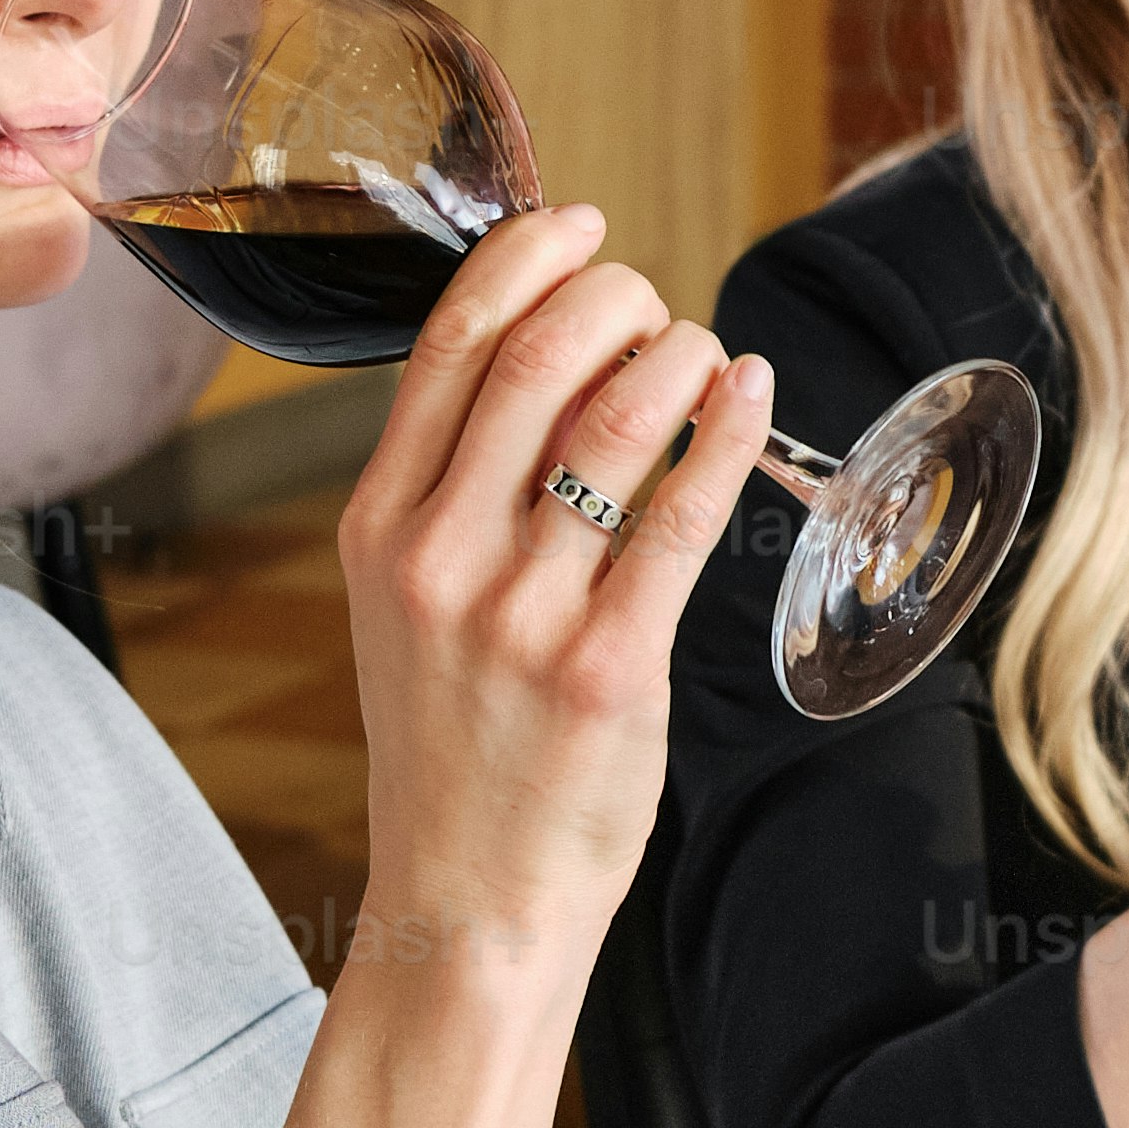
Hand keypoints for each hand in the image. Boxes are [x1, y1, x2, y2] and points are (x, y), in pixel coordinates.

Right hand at [330, 204, 775, 974]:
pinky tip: (751, 394)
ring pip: (617, 418)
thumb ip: (453, 497)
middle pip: (541, 356)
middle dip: (618, 294)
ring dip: (680, 355)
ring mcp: (522, 613)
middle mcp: (440, 558)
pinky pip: (681, 512)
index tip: (581, 226)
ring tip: (706, 357)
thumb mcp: (404, 610)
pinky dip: (729, 430)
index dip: (527, 257)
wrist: (469, 901)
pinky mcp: (608, 666)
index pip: (450, 343)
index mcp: (377, 528)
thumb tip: (556, 370)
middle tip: (656, 303)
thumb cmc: (455, 754)